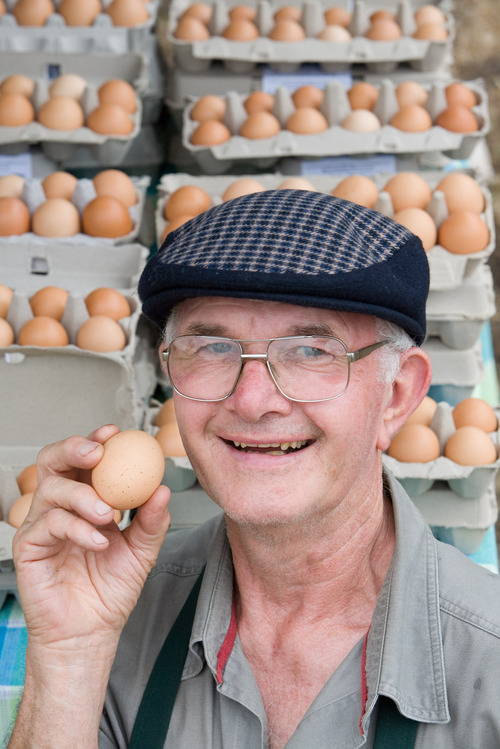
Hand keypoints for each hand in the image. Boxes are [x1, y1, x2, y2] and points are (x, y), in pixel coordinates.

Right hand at [13, 424, 170, 659]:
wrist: (90, 632)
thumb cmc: (110, 591)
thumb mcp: (141, 552)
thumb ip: (151, 521)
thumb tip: (162, 490)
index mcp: (87, 499)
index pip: (85, 461)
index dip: (96, 440)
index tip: (116, 432)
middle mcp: (61, 506)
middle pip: (55, 460)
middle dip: (75, 448)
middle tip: (98, 453)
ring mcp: (42, 524)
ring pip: (52, 488)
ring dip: (83, 495)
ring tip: (108, 515)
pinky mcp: (29, 546)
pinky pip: (48, 523)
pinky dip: (77, 528)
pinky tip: (98, 542)